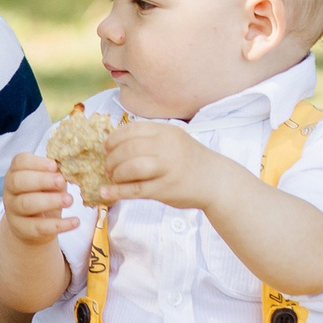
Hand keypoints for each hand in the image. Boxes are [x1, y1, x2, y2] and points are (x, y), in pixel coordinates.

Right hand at [2, 152, 78, 245]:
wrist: (32, 227)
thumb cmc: (42, 196)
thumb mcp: (48, 182)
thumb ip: (55, 174)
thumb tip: (71, 169)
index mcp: (16, 173)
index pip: (19, 162)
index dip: (36, 163)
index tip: (54, 165)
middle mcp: (10, 191)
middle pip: (19, 182)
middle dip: (41, 180)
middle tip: (61, 181)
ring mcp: (13, 211)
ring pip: (26, 204)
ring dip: (50, 201)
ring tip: (69, 200)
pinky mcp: (23, 229)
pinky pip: (39, 227)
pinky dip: (59, 225)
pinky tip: (75, 222)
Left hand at [103, 120, 225, 210]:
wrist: (216, 181)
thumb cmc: (191, 161)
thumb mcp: (174, 140)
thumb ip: (150, 139)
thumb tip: (116, 144)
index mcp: (166, 131)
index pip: (131, 130)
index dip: (113, 140)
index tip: (106, 148)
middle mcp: (166, 147)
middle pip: (127, 149)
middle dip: (112, 159)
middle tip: (109, 167)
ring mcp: (167, 168)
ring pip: (130, 168)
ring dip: (115, 174)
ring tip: (114, 178)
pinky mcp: (165, 189)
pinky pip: (135, 189)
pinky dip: (117, 191)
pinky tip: (106, 192)